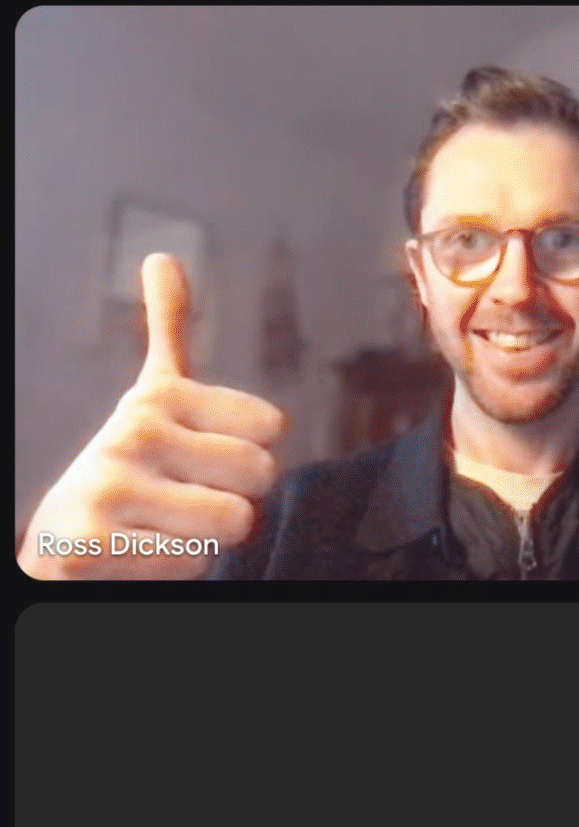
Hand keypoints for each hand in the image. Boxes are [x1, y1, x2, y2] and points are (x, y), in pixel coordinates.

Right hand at [18, 253, 286, 578]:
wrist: (59, 536)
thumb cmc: (127, 468)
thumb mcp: (151, 400)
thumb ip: (169, 334)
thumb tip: (163, 258)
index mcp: (159, 397)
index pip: (271, 427)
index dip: (249, 456)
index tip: (201, 459)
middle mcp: (132, 433)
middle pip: (260, 476)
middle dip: (235, 497)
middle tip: (187, 499)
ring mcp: (109, 487)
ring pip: (233, 522)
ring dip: (209, 537)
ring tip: (165, 526)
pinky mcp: (92, 544)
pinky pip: (193, 562)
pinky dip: (176, 568)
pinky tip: (140, 553)